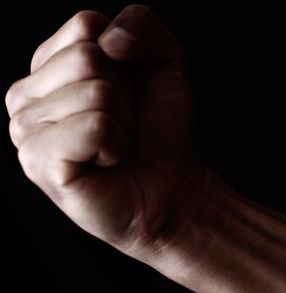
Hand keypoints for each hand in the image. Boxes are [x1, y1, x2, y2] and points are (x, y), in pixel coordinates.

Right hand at [5, 5, 203, 252]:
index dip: (125, 59)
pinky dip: (116, 145)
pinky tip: (107, 161)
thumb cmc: (160, 130)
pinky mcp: (38, 162)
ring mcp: (26, 129)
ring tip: (116, 145)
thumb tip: (108, 40)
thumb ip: (141, 24)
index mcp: (48, 65)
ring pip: (95, 93)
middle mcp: (27, 95)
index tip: (128, 93)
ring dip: (123, 123)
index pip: (86, 24)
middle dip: (124, 93)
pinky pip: (94, 127)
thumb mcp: (163, 62)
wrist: (173, 188)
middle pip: (87, 57)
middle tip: (124, 124)